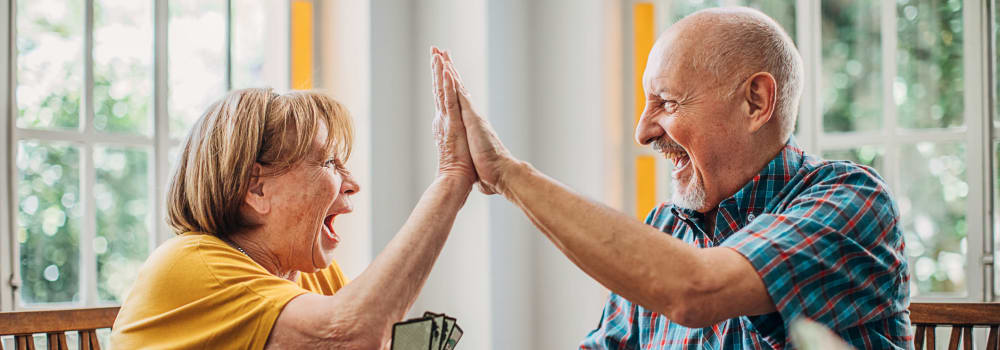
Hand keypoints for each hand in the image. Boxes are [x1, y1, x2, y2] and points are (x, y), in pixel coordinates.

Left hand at [435, 48, 516, 194]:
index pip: (459, 102)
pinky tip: (447, 69)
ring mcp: (472, 115)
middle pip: (458, 88)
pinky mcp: (472, 118)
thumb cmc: (491, 174)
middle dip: (449, 69)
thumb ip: (478, 165)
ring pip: (458, 87)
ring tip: (441, 53)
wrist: (502, 174)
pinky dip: (453, 82)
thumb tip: (481, 178)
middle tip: (441, 52)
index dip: (453, 87)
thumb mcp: (480, 165)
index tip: (447, 73)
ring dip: (449, 70)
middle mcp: (472, 116)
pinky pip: (460, 96)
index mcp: (472, 125)